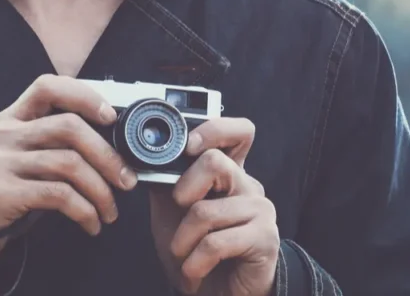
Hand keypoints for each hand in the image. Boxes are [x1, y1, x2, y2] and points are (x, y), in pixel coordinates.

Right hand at [0, 74, 138, 267]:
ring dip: (100, 191)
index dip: (83, 95)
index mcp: (13, 116)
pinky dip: (83, 210)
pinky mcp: (3, 192)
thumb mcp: (21, 149)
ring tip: (110, 211)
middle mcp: (6, 133)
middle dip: (107, 156)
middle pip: (68, 128)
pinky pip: (57, 195)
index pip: (47, 86)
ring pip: (68, 164)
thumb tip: (112, 143)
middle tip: (126, 180)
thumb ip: (53, 138)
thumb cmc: (6, 180)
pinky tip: (91, 223)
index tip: (111, 116)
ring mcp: (2, 161)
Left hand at [148, 117, 279, 295]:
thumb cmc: (199, 252)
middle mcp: (249, 186)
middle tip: (178, 210)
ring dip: (182, 240)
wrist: (218, 294)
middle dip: (184, 189)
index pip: (238, 132)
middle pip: (216, 162)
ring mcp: (260, 211)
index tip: (188, 146)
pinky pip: (215, 243)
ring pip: (205, 210)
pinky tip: (194, 271)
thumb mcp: (173, 213)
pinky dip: (194, 262)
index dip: (214, 129)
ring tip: (184, 255)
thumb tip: (145, 158)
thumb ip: (166, 183)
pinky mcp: (264, 238)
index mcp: (230, 174)